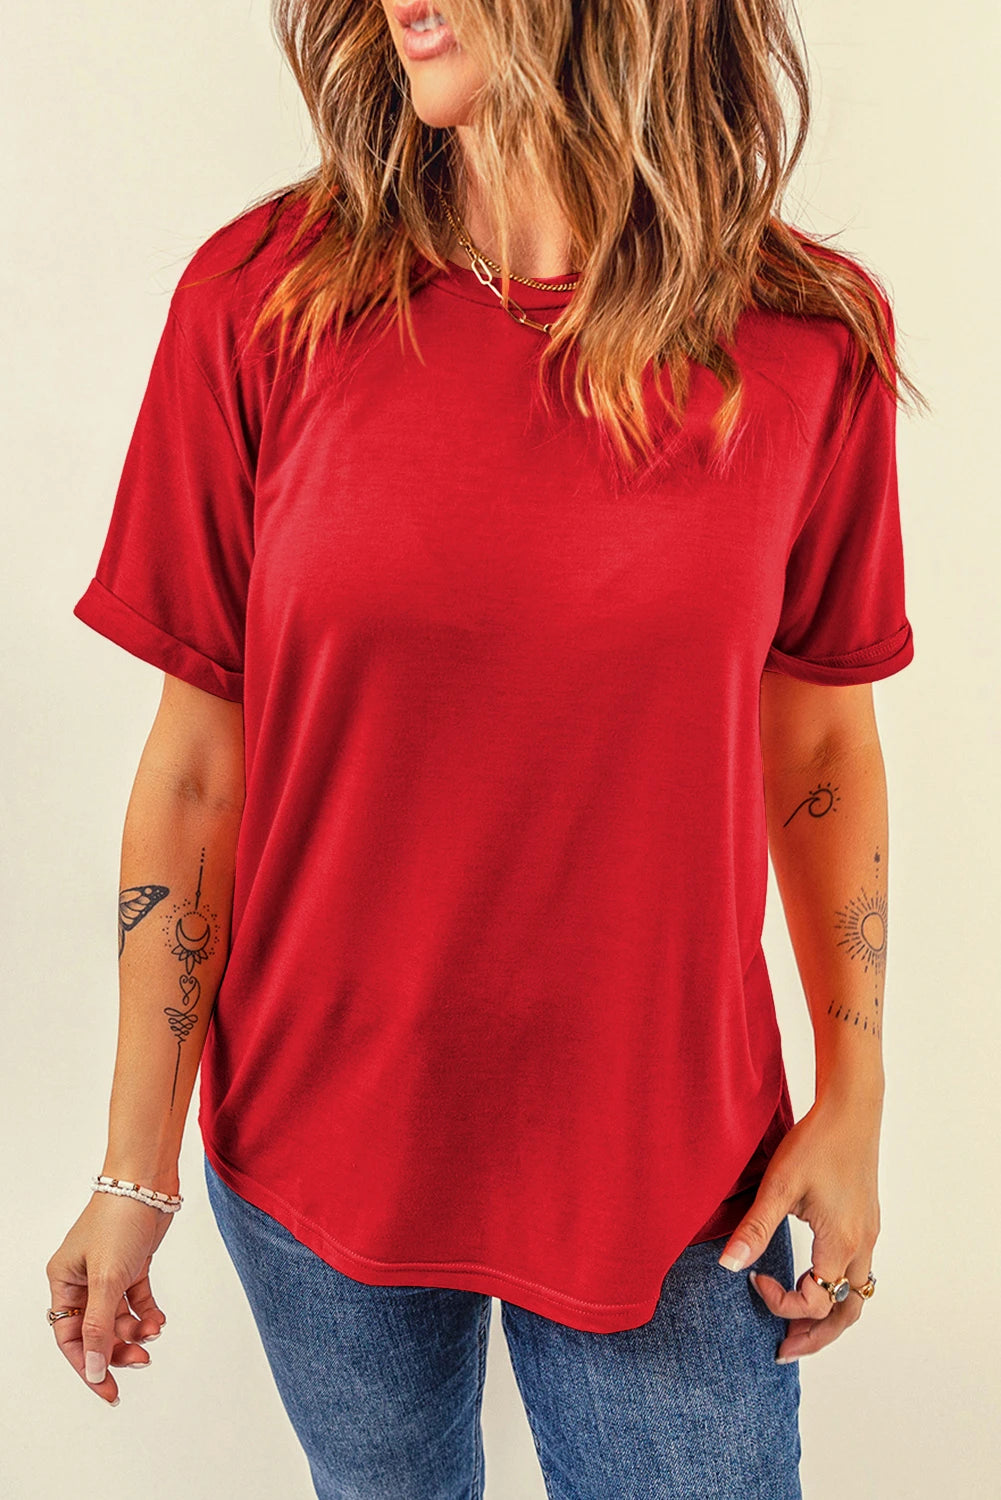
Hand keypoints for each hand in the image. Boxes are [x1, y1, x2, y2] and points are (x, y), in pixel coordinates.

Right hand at [45, 1191, 172, 1404]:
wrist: (148, 1182)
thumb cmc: (118, 1220)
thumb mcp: (107, 1279)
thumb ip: (100, 1327)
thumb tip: (94, 1368)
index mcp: (63, 1282)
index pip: (70, 1337)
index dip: (88, 1365)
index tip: (108, 1390)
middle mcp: (83, 1279)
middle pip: (97, 1330)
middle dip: (117, 1349)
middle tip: (140, 1362)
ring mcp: (108, 1272)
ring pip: (119, 1317)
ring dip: (136, 1331)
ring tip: (154, 1333)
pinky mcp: (132, 1264)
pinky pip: (137, 1300)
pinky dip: (148, 1312)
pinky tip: (159, 1320)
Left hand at [716, 1091, 881, 1362]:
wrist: (852, 1110)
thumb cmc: (816, 1143)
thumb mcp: (780, 1186)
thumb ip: (755, 1229)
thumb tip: (729, 1267)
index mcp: (839, 1244)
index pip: (813, 1302)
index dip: (779, 1302)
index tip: (752, 1278)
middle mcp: (861, 1247)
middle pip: (845, 1313)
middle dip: (814, 1336)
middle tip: (782, 1350)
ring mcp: (868, 1235)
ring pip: (858, 1297)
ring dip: (830, 1318)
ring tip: (800, 1329)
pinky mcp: (867, 1222)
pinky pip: (860, 1274)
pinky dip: (840, 1293)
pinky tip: (818, 1283)